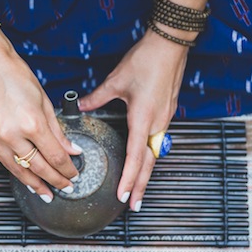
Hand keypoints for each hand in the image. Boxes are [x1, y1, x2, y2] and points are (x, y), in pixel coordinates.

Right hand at [0, 25, 79, 201]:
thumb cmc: (15, 76)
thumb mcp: (44, 101)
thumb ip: (58, 130)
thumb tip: (71, 149)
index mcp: (32, 122)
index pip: (55, 156)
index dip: (67, 169)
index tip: (74, 174)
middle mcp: (12, 133)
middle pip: (39, 168)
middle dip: (55, 181)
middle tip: (66, 188)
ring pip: (19, 171)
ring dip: (35, 184)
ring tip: (46, 193)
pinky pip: (5, 162)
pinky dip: (18, 173)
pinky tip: (26, 178)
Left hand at [79, 29, 188, 211]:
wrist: (170, 45)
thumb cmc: (146, 61)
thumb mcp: (116, 81)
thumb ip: (96, 98)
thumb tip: (80, 106)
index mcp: (142, 119)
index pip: (135, 157)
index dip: (128, 179)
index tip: (122, 196)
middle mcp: (156, 124)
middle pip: (148, 164)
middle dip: (140, 186)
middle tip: (133, 205)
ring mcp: (164, 120)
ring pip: (154, 154)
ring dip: (146, 174)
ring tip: (138, 190)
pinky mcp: (166, 114)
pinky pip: (157, 142)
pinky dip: (149, 157)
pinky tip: (144, 163)